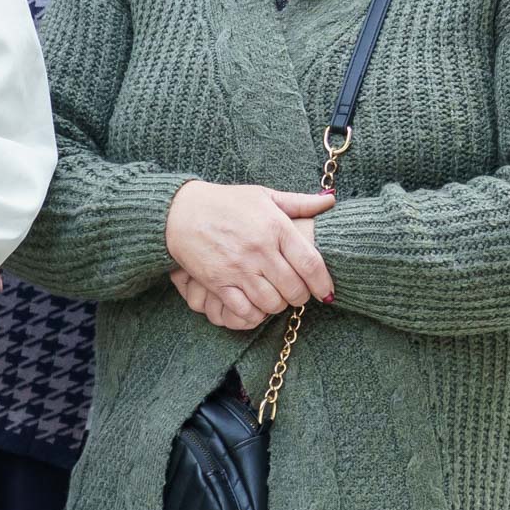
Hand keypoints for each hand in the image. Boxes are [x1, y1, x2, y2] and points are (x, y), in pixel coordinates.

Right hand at [163, 181, 335, 326]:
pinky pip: (244, 310)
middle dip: (302, 297)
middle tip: (300, 295)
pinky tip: (257, 306)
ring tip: (278, 298)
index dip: (323, 283)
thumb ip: (299, 202)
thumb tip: (329, 202)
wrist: (180, 211)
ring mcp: (238, 268)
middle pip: (293, 288)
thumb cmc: (226, 202)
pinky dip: (255, 314)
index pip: (310, 262)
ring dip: (279, 305)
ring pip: (271, 302)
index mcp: (275, 227)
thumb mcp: (264, 195)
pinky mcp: (218, 282)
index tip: (327, 293)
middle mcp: (259, 250)